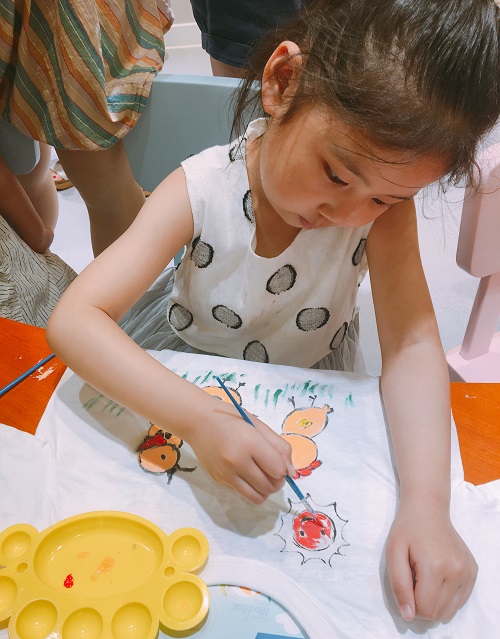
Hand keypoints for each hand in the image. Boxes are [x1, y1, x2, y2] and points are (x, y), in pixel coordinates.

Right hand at [187, 400, 293, 503]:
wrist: (199, 422)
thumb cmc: (232, 420)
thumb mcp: (259, 426)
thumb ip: (279, 447)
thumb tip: (290, 472)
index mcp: (249, 442)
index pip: (277, 470)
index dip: (283, 469)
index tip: (278, 462)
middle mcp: (236, 461)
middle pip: (269, 486)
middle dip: (277, 481)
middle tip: (272, 470)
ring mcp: (226, 474)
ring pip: (257, 497)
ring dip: (265, 490)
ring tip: (262, 476)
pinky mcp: (219, 482)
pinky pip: (243, 494)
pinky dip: (250, 488)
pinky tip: (246, 474)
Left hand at [385, 501, 476, 622]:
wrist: (428, 509)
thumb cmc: (407, 530)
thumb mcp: (393, 554)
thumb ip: (399, 586)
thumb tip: (408, 616)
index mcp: (436, 567)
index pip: (425, 610)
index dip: (411, 605)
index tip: (405, 585)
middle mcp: (457, 572)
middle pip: (438, 613)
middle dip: (422, 604)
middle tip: (413, 579)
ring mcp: (468, 572)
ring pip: (450, 611)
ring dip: (434, 602)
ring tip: (425, 577)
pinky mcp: (473, 572)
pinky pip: (459, 601)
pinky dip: (446, 596)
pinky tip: (437, 575)